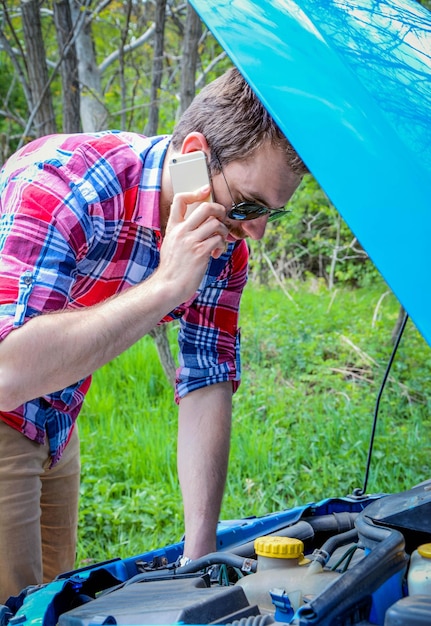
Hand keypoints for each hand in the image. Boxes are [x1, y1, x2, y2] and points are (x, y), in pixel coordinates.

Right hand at [157, 185, 228, 301]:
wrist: (168, 286)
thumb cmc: (172, 267)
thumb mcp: (171, 243)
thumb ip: (182, 231)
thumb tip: (200, 222)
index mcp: (173, 227)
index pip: (180, 200)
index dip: (195, 192)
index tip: (206, 191)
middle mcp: (181, 232)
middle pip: (205, 207)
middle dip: (219, 210)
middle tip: (222, 218)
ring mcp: (191, 242)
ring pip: (216, 224)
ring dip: (223, 232)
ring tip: (219, 241)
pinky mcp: (200, 253)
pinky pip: (219, 240)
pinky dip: (222, 246)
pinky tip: (216, 253)